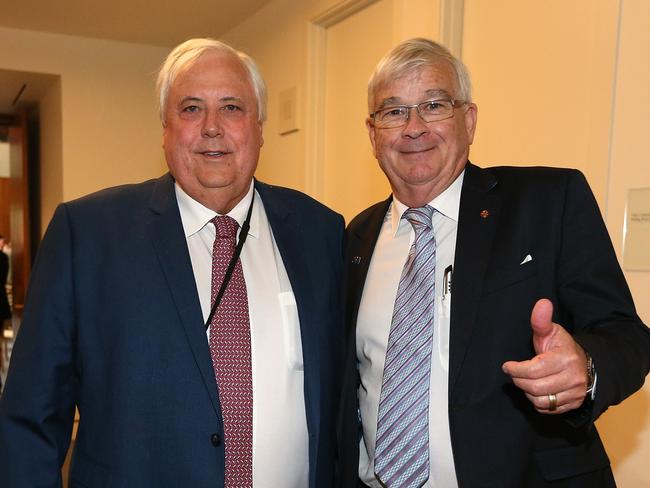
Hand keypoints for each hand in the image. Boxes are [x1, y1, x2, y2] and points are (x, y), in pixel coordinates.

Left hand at [502, 298, 588, 413]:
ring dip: (527, 392)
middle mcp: (573, 378)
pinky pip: (548, 409)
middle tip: (514, 373)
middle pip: (536, 387)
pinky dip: (537, 401)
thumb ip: (541, 320)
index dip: (516, 369)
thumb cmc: (561, 347)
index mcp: (566, 358)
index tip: (507, 366)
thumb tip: (542, 303)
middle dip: (519, 380)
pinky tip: (536, 390)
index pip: (535, 369)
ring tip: (525, 381)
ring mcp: (575, 393)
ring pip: (541, 401)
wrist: (584, 364)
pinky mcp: (574, 404)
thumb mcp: (551, 331)